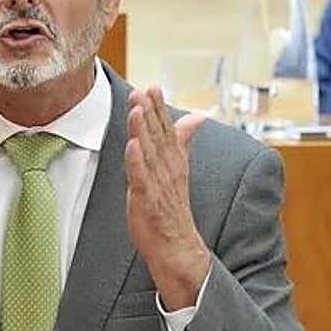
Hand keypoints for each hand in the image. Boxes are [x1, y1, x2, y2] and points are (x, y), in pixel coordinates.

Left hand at [124, 86, 211, 309]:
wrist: (176, 245)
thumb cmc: (172, 206)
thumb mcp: (178, 168)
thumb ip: (184, 139)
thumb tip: (198, 116)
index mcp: (174, 161)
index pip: (166, 129)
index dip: (159, 108)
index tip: (153, 86)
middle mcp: (167, 169)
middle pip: (158, 136)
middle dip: (151, 112)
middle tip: (145, 89)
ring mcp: (157, 184)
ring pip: (149, 152)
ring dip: (143, 130)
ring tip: (138, 109)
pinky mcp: (147, 200)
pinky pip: (142, 178)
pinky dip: (137, 161)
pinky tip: (132, 145)